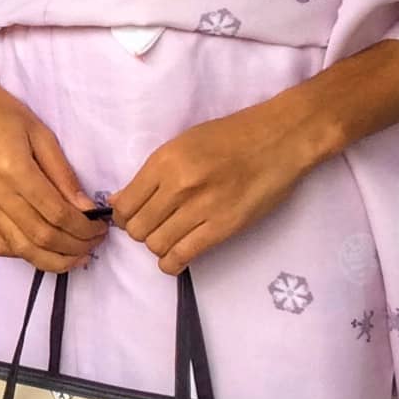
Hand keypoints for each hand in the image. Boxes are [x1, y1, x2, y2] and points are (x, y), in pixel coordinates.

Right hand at [0, 61, 102, 273]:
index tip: (101, 228)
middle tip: (94, 243)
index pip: (56, 213)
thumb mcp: (41, 133)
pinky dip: (23, 255)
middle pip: (40, 236)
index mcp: (13, 168)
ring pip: (20, 248)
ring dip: (53, 259)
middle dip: (74, 246)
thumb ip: (62, 173)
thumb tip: (85, 208)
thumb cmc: (3, 112)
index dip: (83, 228)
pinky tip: (42, 251)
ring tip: (76, 257)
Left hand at [112, 95, 316, 273]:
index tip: (134, 216)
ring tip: (171, 237)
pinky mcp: (223, 227)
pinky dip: (173, 262)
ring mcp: (201, 207)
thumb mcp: (183, 143)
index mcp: (164, 161)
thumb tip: (119, 201)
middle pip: (138, 229)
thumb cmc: (230, 136)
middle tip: (155, 226)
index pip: (125, 205)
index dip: (124, 216)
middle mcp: (178, 185)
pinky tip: (177, 257)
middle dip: (140, 232)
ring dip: (158, 246)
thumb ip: (152, 173)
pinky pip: (183, 255)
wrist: (278, 140)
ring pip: (156, 244)